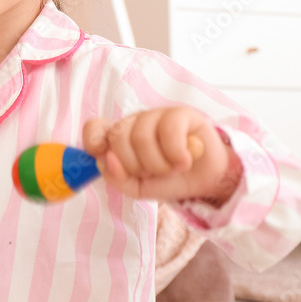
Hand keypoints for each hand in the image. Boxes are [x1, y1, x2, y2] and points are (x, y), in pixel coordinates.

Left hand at [83, 107, 242, 204]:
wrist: (206, 181)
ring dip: (158, 164)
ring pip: (141, 137)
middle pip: (118, 138)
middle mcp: (134, 122)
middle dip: (136, 166)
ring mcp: (156, 115)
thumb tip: (106, 160)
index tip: (109, 158)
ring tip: (172, 169)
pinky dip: (176, 155)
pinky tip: (185, 161)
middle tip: (153, 173)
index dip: (95, 142)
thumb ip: (117, 178)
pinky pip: (169, 131)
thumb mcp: (137, 188)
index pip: (94, 128)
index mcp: (118, 137)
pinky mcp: (181, 113)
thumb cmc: (168, 180)